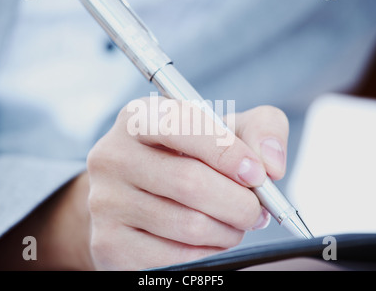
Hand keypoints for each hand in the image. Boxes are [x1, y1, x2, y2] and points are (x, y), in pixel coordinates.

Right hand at [0, 98, 287, 270]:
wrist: (136, 193)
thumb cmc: (187, 157)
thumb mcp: (224, 131)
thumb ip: (260, 130)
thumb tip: (271, 165)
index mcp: (139, 118)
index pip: (184, 126)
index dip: (229, 153)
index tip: (258, 175)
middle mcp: (112, 156)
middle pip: (189, 183)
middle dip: (239, 203)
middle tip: (256, 210)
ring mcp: (105, 201)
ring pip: (187, 224)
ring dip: (227, 230)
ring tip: (234, 223)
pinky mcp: (107, 242)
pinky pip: (174, 257)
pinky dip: (206, 252)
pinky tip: (210, 240)